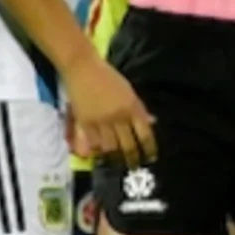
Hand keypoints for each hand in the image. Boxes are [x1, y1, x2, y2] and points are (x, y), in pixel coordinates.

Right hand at [64, 53, 155, 167]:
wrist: (83, 68)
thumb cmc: (108, 77)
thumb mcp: (128, 91)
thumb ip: (139, 108)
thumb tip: (151, 122)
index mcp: (132, 106)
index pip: (145, 133)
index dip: (149, 148)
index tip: (151, 157)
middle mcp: (118, 116)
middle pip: (128, 144)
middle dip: (133, 158)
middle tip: (135, 166)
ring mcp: (101, 121)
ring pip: (111, 147)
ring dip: (116, 157)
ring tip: (118, 163)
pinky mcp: (86, 123)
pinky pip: (94, 143)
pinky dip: (99, 150)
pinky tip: (102, 154)